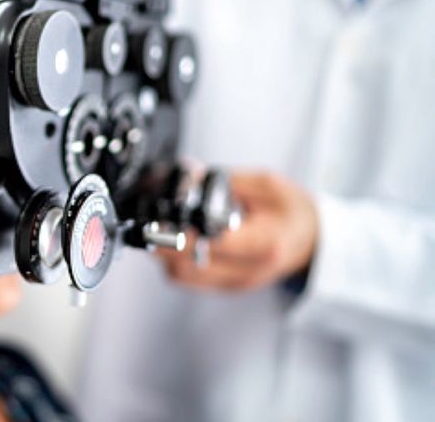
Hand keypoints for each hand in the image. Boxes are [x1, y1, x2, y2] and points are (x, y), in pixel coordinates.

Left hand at [156, 171, 318, 291]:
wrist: (313, 241)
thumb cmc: (294, 213)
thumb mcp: (268, 184)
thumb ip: (226, 181)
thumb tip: (189, 175)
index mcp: (265, 244)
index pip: (213, 244)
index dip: (182, 231)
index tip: (162, 215)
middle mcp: (249, 270)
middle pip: (188, 266)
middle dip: (161, 242)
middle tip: (149, 220)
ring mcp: (236, 282)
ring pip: (182, 276)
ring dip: (163, 253)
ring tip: (158, 228)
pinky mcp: (226, 286)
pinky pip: (188, 279)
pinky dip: (173, 261)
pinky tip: (173, 241)